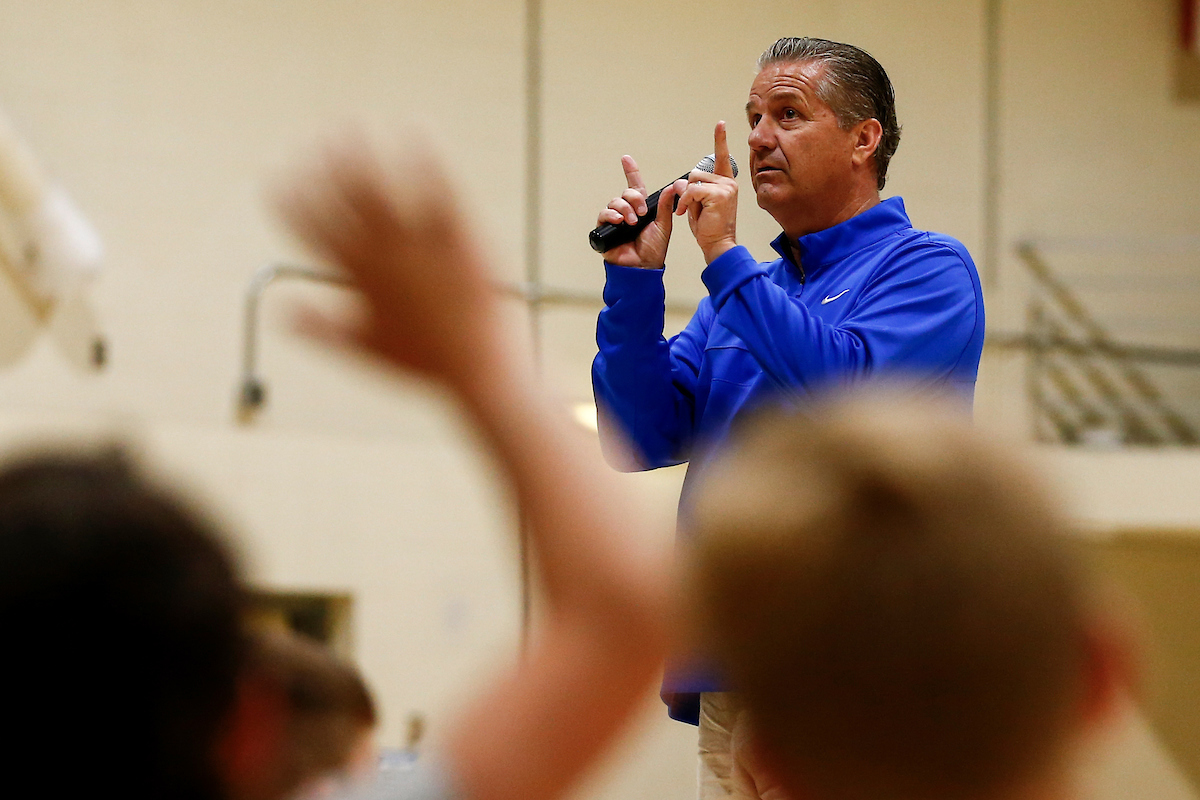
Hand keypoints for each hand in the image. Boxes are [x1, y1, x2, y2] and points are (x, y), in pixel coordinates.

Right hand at [275, 133, 500, 387]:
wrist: (482, 369)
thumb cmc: (424, 362)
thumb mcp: (362, 350)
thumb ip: (317, 329)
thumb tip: (279, 311)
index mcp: (354, 278)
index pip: (305, 226)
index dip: (285, 196)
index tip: (277, 173)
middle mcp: (381, 256)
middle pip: (338, 196)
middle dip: (320, 161)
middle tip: (315, 135)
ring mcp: (420, 244)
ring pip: (379, 185)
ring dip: (359, 150)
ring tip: (349, 124)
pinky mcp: (459, 237)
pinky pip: (437, 187)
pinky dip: (422, 155)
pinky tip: (415, 128)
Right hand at [595, 155, 677, 268]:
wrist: (643, 266)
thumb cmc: (653, 249)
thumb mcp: (663, 224)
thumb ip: (665, 206)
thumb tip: (672, 187)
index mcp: (640, 209)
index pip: (635, 187)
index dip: (630, 172)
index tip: (626, 159)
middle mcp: (627, 212)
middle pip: (625, 193)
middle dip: (633, 199)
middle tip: (641, 213)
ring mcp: (615, 221)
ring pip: (614, 202)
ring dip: (624, 209)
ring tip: (631, 221)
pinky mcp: (605, 230)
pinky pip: (604, 214)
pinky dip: (611, 215)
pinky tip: (619, 221)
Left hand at [674, 121, 737, 263]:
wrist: (717, 245)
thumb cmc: (709, 228)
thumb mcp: (696, 205)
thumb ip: (690, 190)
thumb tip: (679, 182)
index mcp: (725, 183)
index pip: (722, 157)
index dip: (720, 140)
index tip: (720, 124)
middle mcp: (728, 182)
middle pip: (696, 172)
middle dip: (688, 190)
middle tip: (693, 208)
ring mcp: (726, 187)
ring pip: (692, 180)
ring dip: (686, 197)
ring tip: (692, 211)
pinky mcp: (719, 194)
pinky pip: (692, 190)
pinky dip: (685, 202)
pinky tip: (686, 212)